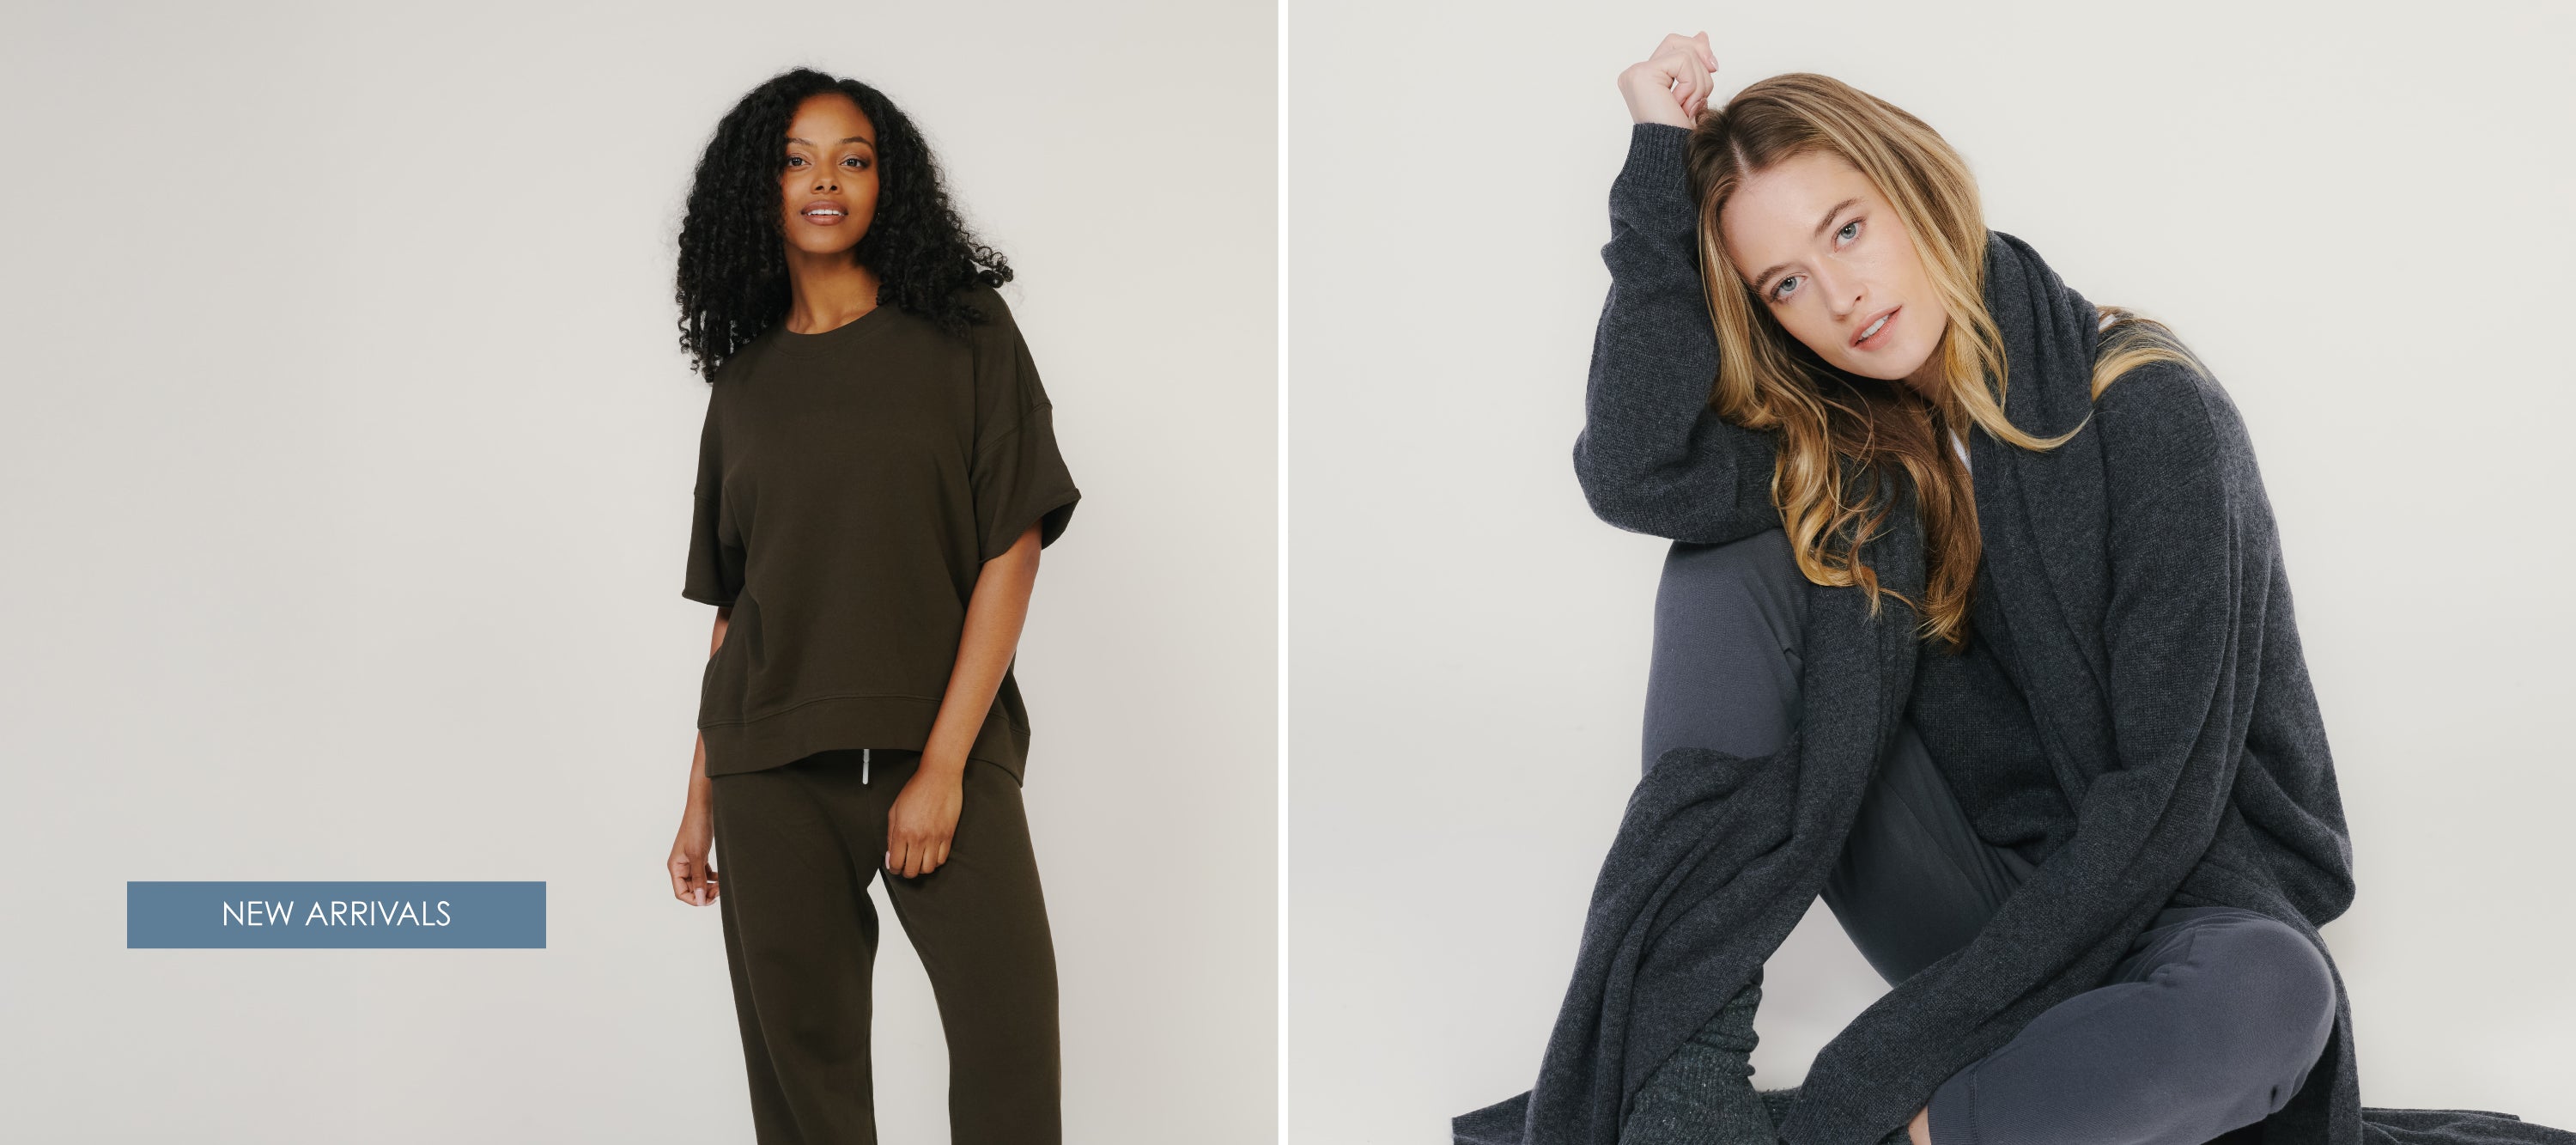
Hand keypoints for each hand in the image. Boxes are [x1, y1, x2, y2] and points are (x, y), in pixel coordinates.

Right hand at [668, 800, 719, 905]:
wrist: (702, 810)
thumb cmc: (695, 829)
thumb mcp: (698, 856)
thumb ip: (699, 878)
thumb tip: (700, 899)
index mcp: (675, 867)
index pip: (681, 893)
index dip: (694, 899)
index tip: (709, 900)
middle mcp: (681, 866)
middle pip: (691, 889)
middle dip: (705, 892)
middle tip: (720, 891)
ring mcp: (690, 862)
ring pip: (699, 882)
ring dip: (710, 886)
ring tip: (721, 885)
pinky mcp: (699, 856)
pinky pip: (704, 873)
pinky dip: (713, 877)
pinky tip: (721, 878)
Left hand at [886, 759, 964, 877]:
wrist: (939, 777)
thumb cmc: (917, 789)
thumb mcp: (895, 810)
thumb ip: (890, 834)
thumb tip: (891, 854)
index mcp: (902, 831)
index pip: (896, 863)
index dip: (893, 869)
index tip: (894, 866)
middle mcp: (919, 837)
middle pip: (912, 870)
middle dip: (906, 872)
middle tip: (905, 867)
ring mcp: (935, 838)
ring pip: (928, 868)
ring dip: (921, 869)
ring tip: (918, 862)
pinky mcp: (948, 835)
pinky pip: (943, 859)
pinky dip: (936, 862)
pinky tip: (931, 854)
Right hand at [1619, 32, 1718, 127]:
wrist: (1673, 158)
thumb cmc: (1682, 134)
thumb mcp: (1694, 91)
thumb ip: (1694, 62)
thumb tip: (1702, 35)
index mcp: (1644, 79)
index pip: (1674, 47)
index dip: (1697, 51)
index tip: (1713, 65)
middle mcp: (1634, 74)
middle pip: (1677, 42)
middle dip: (1701, 58)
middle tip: (1711, 74)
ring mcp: (1636, 74)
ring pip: (1686, 54)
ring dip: (1699, 83)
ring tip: (1688, 107)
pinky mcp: (1642, 75)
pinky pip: (1683, 63)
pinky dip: (1692, 86)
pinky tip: (1681, 106)